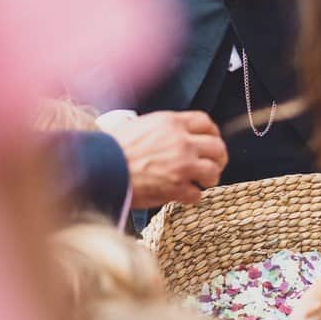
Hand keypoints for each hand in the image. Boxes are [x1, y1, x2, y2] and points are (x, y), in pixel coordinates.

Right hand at [106, 110, 227, 207]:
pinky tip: (182, 195)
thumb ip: (162, 129)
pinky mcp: (177, 188)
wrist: (102, 168)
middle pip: (217, 147)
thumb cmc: (113, 148)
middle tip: (213, 165)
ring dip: (209, 178)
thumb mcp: (140, 126)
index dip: (212, 133)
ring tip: (200, 182)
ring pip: (213, 171)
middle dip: (218, 158)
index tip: (211, 141)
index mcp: (171, 123)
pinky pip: (197, 194)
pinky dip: (191, 196)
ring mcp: (182, 165)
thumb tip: (173, 135)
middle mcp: (181, 142)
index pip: (206, 123)